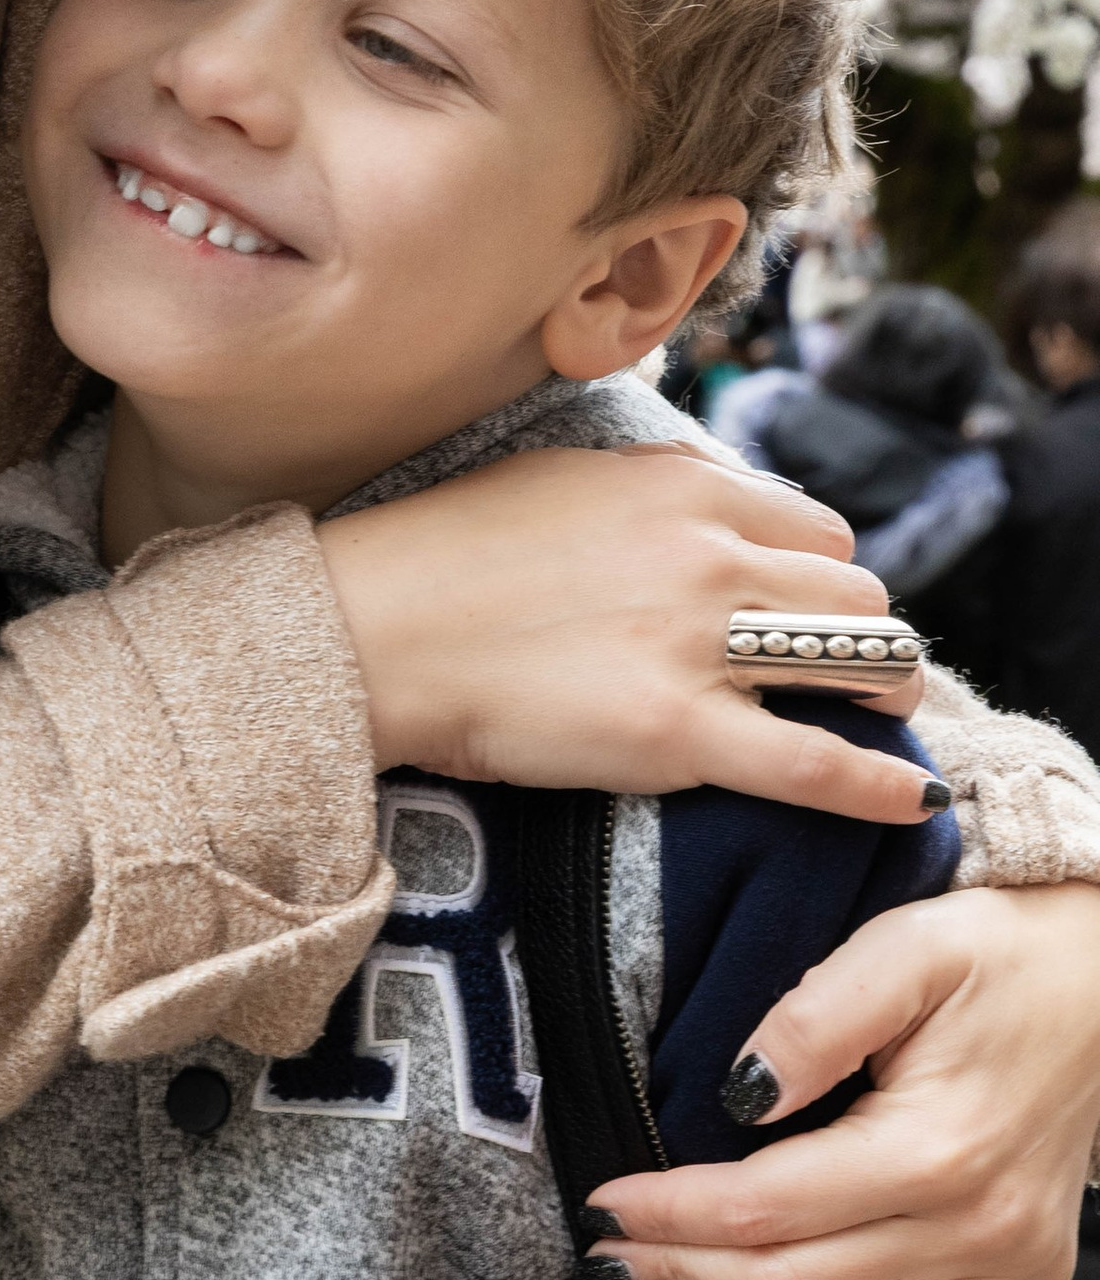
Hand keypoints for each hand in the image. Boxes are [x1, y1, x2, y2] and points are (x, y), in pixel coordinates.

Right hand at [321, 445, 934, 823]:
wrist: (372, 629)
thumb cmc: (446, 557)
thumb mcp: (565, 477)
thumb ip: (654, 490)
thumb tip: (710, 504)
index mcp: (684, 488)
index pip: (819, 529)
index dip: (822, 577)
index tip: (803, 614)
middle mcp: (710, 554)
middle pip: (857, 594)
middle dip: (861, 637)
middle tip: (840, 679)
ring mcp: (700, 643)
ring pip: (863, 662)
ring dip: (883, 696)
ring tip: (873, 724)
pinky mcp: (678, 732)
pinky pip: (819, 765)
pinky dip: (878, 787)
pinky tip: (907, 802)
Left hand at [586, 882, 1099, 1279]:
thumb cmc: (997, 956)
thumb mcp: (903, 953)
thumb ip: (814, 1020)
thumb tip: (736, 1093)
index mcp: (933, 1149)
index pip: (769, 1207)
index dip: (676, 1213)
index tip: (606, 1206)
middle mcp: (974, 1230)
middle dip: (690, 1278)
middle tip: (610, 1265)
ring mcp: (1007, 1274)